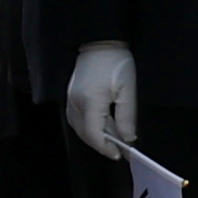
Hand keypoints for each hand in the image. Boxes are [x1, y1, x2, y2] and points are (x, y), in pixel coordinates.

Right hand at [62, 42, 136, 161]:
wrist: (99, 42)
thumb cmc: (117, 63)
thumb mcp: (127, 90)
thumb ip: (126, 117)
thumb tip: (128, 139)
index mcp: (90, 101)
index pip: (94, 134)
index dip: (107, 148)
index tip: (121, 154)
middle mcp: (75, 103)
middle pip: (85, 134)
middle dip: (102, 145)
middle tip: (120, 149)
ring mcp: (70, 99)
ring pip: (79, 128)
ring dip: (95, 137)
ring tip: (113, 139)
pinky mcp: (70, 96)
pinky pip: (76, 119)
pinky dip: (88, 128)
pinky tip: (101, 127)